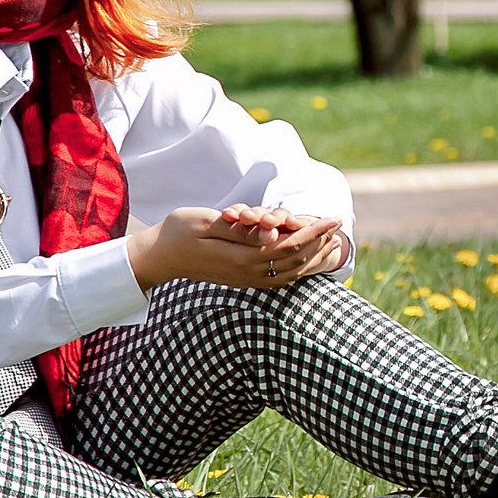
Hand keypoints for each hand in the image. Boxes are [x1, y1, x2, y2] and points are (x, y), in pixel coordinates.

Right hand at [125, 205, 349, 290]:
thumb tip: (270, 232)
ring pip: (290, 272)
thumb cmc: (179, 232)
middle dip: (319, 242)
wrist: (159, 257)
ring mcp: (246, 280)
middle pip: (295, 260)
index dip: (314, 232)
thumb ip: (240, 230)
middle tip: (338, 225)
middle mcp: (248, 274)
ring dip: (314, 256)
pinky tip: (308, 258)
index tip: (332, 218)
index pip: (289, 246)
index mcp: (241, 258)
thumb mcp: (207, 223)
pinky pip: (280, 278)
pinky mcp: (244, 280)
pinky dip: (299, 267)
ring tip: (332, 241)